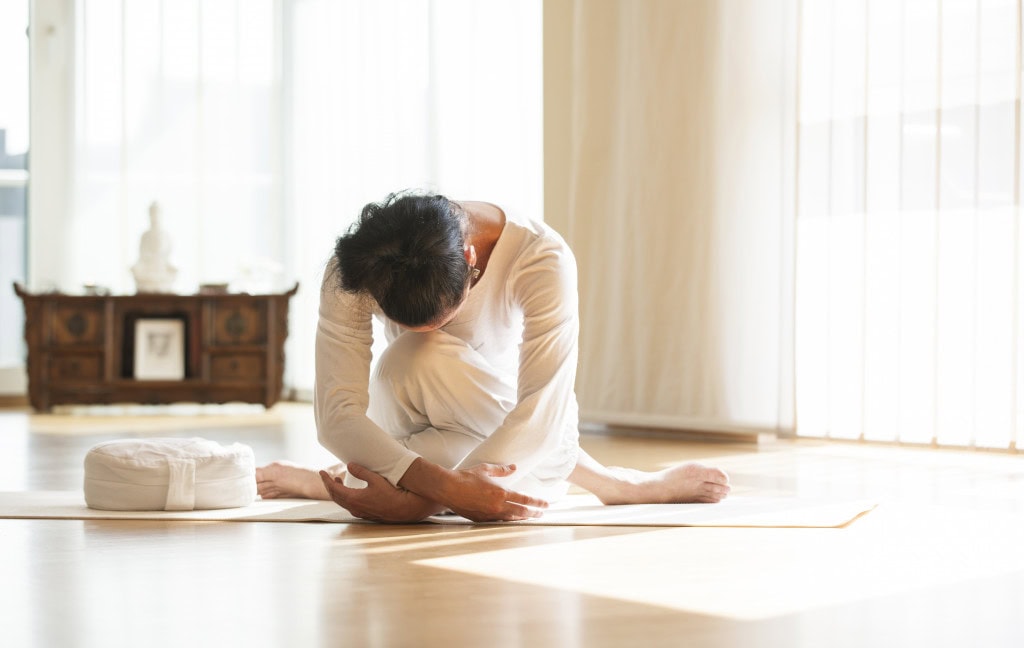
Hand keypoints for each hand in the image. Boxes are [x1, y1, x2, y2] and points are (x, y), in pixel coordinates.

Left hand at [319, 464, 442, 522]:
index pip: (334, 489)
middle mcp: (355, 508)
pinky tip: (351, 492)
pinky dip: (346, 497)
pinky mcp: (366, 514)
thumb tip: (349, 465)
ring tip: (339, 481)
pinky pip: (350, 505)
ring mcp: (360, 512)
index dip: (326, 480)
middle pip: (336, 497)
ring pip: (343, 502)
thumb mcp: (376, 479)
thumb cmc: (392, 493)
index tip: (322, 472)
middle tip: (328, 476)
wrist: (405, 509)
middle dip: (330, 486)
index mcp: (354, 499)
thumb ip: (361, 472)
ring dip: (338, 492)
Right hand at [436, 463, 549, 522]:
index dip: (537, 503)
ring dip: (521, 518)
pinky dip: (507, 520)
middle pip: (521, 512)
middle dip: (533, 513)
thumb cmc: (466, 477)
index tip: (545, 504)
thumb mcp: (485, 469)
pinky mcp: (481, 519)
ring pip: (510, 519)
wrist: (447, 488)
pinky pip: (498, 521)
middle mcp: (497, 506)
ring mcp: (489, 514)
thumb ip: (501, 470)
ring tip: (528, 517)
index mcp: (500, 493)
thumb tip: (513, 468)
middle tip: (541, 514)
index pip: (525, 500)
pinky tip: (510, 518)